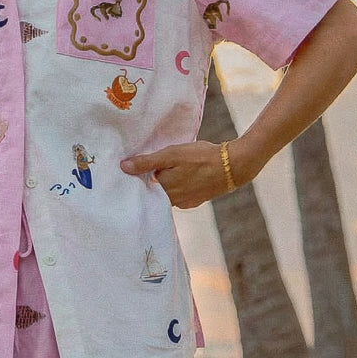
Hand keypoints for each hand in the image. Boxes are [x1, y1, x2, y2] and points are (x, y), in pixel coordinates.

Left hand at [120, 140, 234, 208]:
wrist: (233, 166)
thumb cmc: (201, 157)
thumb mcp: (171, 155)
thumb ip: (147, 162)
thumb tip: (123, 167)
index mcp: (164, 190)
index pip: (142, 187)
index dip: (138, 178)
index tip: (132, 169)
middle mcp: (173, 201)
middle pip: (155, 192)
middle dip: (151, 181)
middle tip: (149, 166)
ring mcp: (186, 202)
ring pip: (168, 193)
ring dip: (166, 183)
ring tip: (166, 168)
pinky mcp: (196, 200)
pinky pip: (180, 194)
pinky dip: (178, 186)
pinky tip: (181, 174)